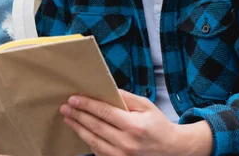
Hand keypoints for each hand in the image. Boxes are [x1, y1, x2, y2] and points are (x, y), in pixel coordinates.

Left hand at [60, 89, 212, 155]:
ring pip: (93, 140)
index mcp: (133, 126)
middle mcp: (126, 143)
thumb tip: (106, 89)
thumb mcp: (146, 106)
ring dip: (78, 128)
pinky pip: (99, 152)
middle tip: (65, 107)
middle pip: (95, 126)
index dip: (86, 105)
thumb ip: (126, 97)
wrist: (173, 150)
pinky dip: (88, 141)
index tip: (74, 99)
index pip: (104, 112)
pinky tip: (81, 131)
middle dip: (78, 115)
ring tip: (68, 118)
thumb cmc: (158, 125)